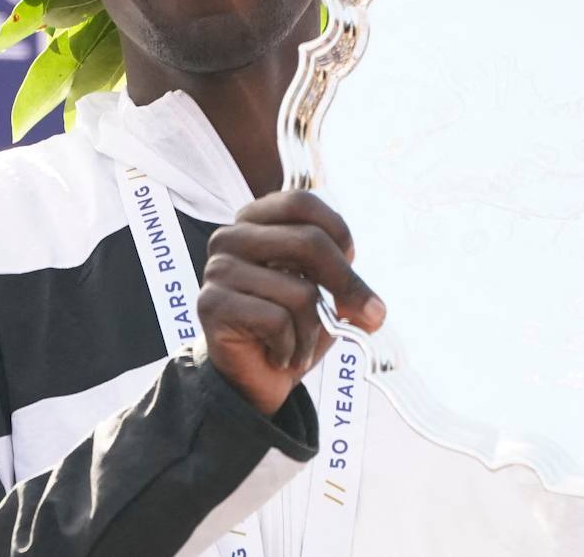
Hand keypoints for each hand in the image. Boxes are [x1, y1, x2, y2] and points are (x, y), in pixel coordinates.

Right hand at [198, 191, 384, 416]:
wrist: (252, 379)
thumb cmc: (289, 327)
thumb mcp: (323, 295)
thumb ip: (343, 283)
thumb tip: (372, 309)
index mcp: (255, 220)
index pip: (302, 203)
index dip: (337, 230)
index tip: (352, 258)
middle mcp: (231, 237)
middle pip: (308, 242)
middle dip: (347, 284)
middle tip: (372, 317)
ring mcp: (218, 269)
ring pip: (299, 291)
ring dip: (313, 331)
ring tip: (299, 345)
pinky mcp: (211, 304)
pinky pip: (277, 321)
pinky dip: (291, 347)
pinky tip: (278, 355)